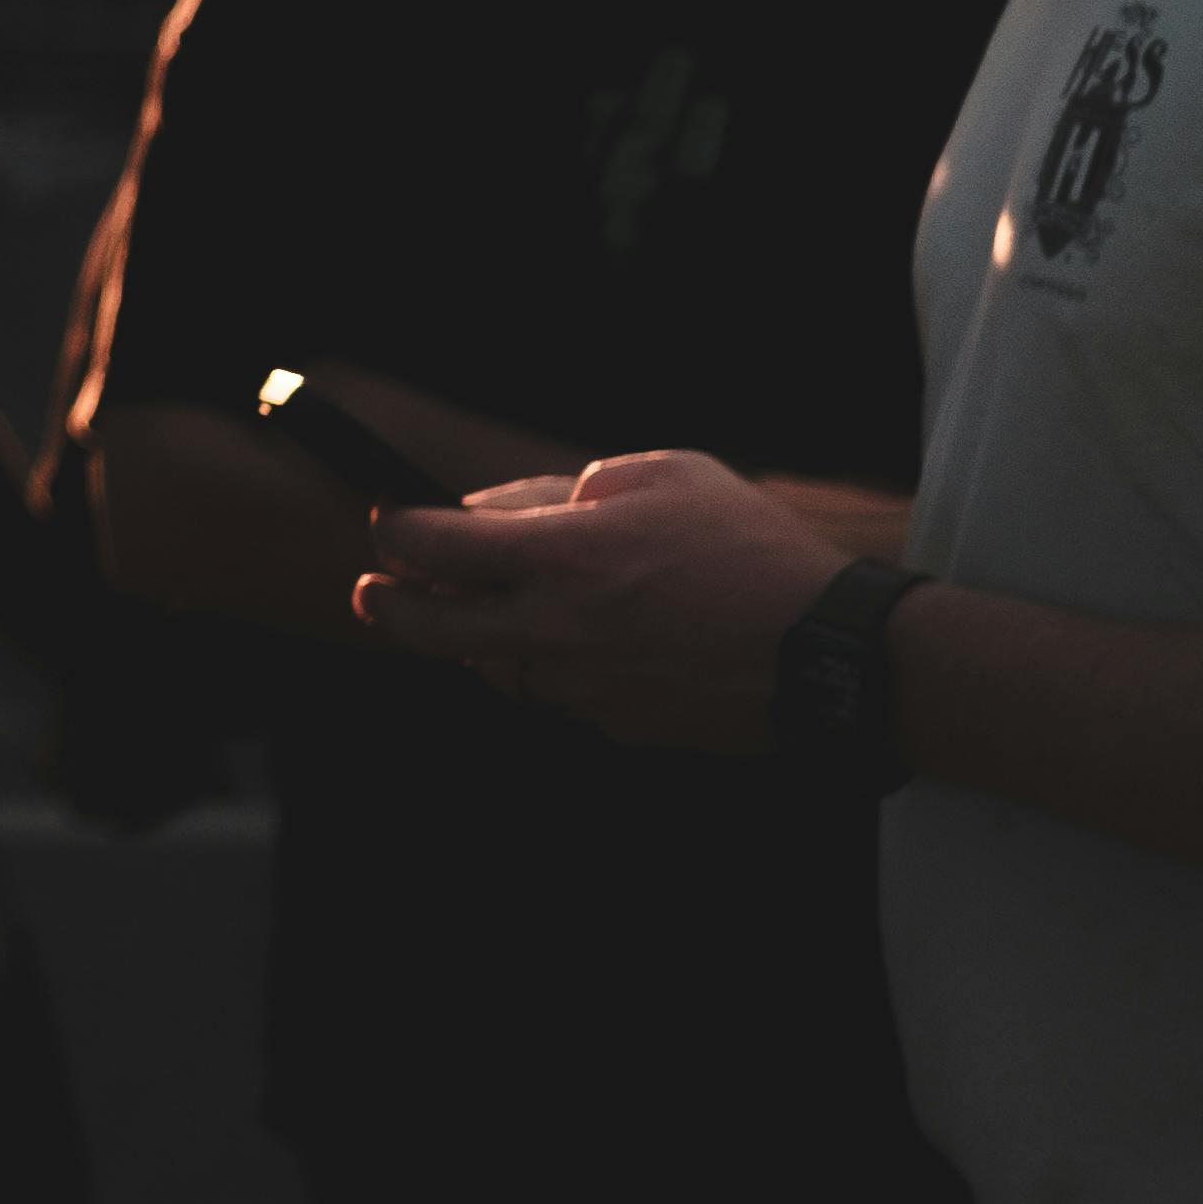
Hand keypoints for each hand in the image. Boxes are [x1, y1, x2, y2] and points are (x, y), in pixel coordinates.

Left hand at [352, 444, 843, 755]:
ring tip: (486, 608)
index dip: (397, 529)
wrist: (828, 654)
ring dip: (476, 638)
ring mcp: (581, 689)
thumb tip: (500, 511)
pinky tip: (584, 642)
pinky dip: (549, 667)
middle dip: (388, 604)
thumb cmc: (752, 549)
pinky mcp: (614, 727)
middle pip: (429, 627)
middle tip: (374, 590)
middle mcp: (555, 631)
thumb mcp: (665, 476)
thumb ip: (569, 489)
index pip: (434, 545)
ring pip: (492, 666)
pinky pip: (555, 694)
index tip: (391, 521)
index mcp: (562, 558)